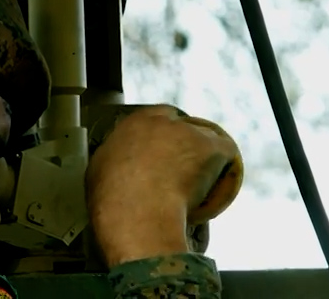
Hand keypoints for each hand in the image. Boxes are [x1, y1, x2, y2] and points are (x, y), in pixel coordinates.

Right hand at [85, 106, 242, 265]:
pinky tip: (221, 190)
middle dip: (186, 143)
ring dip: (206, 158)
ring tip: (204, 185)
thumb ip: (117, 162)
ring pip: (207, 139)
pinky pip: (227, 155)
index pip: (157, 118)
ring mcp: (188, 132)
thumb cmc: (111, 198)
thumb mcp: (102, 172)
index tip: (166, 155)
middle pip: (183, 126)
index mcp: (133, 124)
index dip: (164, 136)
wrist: (136, 211)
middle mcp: (162, 121)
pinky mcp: (210, 147)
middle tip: (187, 170)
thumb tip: (121, 171)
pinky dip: (226, 171)